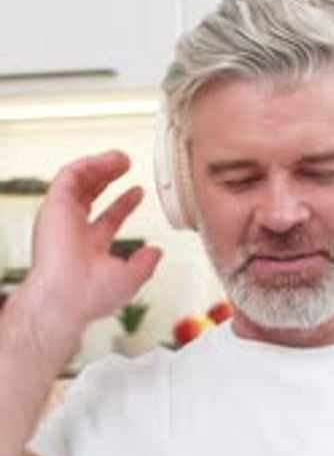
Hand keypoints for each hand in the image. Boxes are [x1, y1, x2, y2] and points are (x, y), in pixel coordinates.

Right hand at [27, 150, 161, 333]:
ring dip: (100, 167)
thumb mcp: (129, 280)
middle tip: (126, 166)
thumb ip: (144, 264)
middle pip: (90, 196)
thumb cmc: (90, 297)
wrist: (66, 297)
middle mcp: (74, 233)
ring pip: (79, 183)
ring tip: (121, 158)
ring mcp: (63, 218)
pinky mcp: (55, 205)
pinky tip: (106, 161)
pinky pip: (69, 176)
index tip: (138, 192)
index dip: (123, 204)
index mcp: (90, 250)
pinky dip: (89, 165)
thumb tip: (156, 252)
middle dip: (108, 178)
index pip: (107, 220)